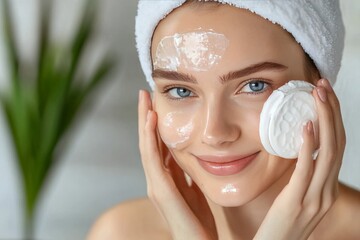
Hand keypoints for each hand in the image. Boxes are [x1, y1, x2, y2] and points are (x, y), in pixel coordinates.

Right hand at [138, 90, 216, 239]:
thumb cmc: (198, 221)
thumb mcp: (195, 189)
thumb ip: (188, 174)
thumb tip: (191, 156)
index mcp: (166, 177)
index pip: (157, 145)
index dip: (154, 123)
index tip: (156, 101)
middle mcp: (156, 179)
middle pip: (148, 142)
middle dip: (145, 116)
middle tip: (145, 92)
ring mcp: (156, 185)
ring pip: (146, 146)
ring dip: (144, 122)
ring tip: (144, 99)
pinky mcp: (161, 192)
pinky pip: (153, 160)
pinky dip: (150, 139)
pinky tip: (151, 121)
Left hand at [254, 79, 345, 239]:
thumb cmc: (283, 222)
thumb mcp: (298, 195)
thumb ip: (303, 174)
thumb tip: (298, 147)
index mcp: (327, 188)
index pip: (338, 146)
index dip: (335, 118)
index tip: (325, 95)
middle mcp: (327, 190)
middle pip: (338, 144)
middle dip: (332, 112)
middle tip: (322, 86)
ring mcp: (315, 197)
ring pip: (328, 153)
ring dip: (324, 121)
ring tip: (317, 97)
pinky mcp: (297, 201)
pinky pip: (306, 170)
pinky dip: (308, 146)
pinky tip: (306, 127)